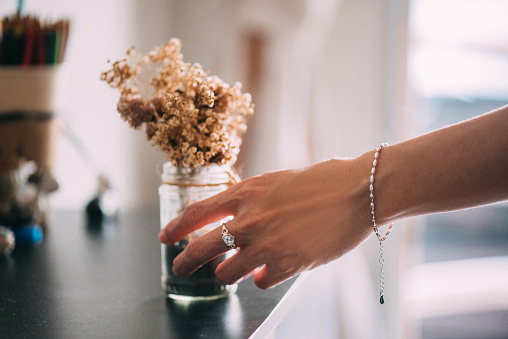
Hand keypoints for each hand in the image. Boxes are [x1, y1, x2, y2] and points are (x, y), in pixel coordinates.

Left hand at [159, 157, 373, 288]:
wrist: (356, 192)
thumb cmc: (319, 183)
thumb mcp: (274, 182)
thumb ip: (250, 203)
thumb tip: (233, 228)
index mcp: (246, 192)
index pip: (197, 212)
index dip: (176, 227)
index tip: (166, 236)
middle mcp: (250, 219)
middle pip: (201, 248)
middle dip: (185, 261)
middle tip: (180, 267)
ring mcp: (267, 243)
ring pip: (227, 273)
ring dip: (228, 274)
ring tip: (237, 271)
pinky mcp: (288, 264)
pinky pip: (260, 281)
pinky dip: (262, 277)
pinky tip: (272, 269)